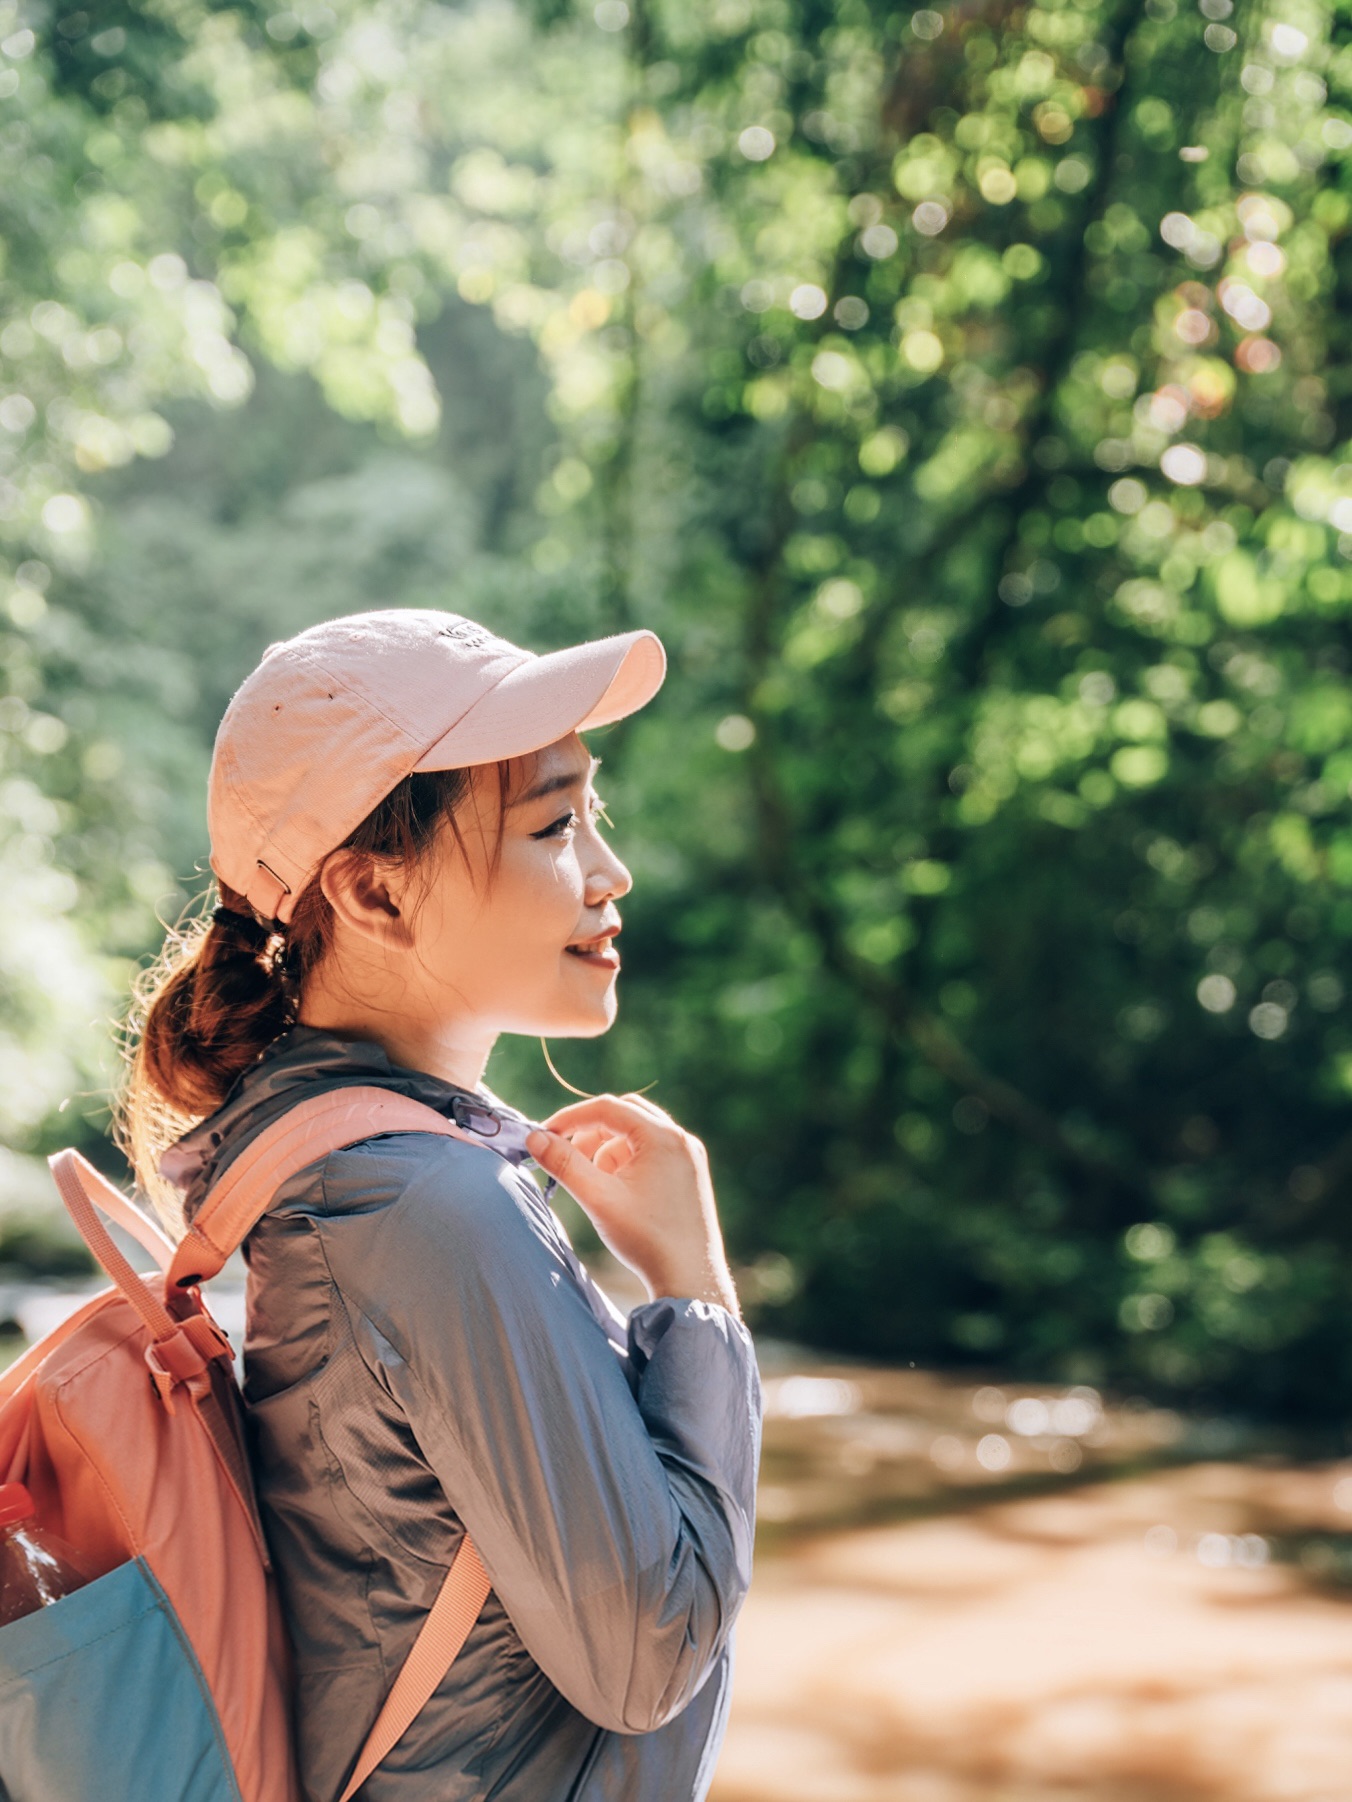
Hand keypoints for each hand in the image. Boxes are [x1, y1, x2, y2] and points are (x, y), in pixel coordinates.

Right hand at [526, 1093, 740, 1318]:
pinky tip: (616, 1192)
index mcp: (663, 1137)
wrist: (690, 1279)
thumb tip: (535, 1138)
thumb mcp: (598, 1198)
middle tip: (566, 1154)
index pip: (607, 1108)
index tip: (544, 1136)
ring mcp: (688, 1156)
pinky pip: (651, 1152)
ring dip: (607, 1148)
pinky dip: (626, 1162)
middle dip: (590, 1131)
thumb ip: (564, 1164)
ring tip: (594, 1182)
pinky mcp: (689, 1174)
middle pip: (624, 1114)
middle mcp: (680, 1139)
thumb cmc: (646, 1239)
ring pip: (636, 1134)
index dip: (571, 1118)